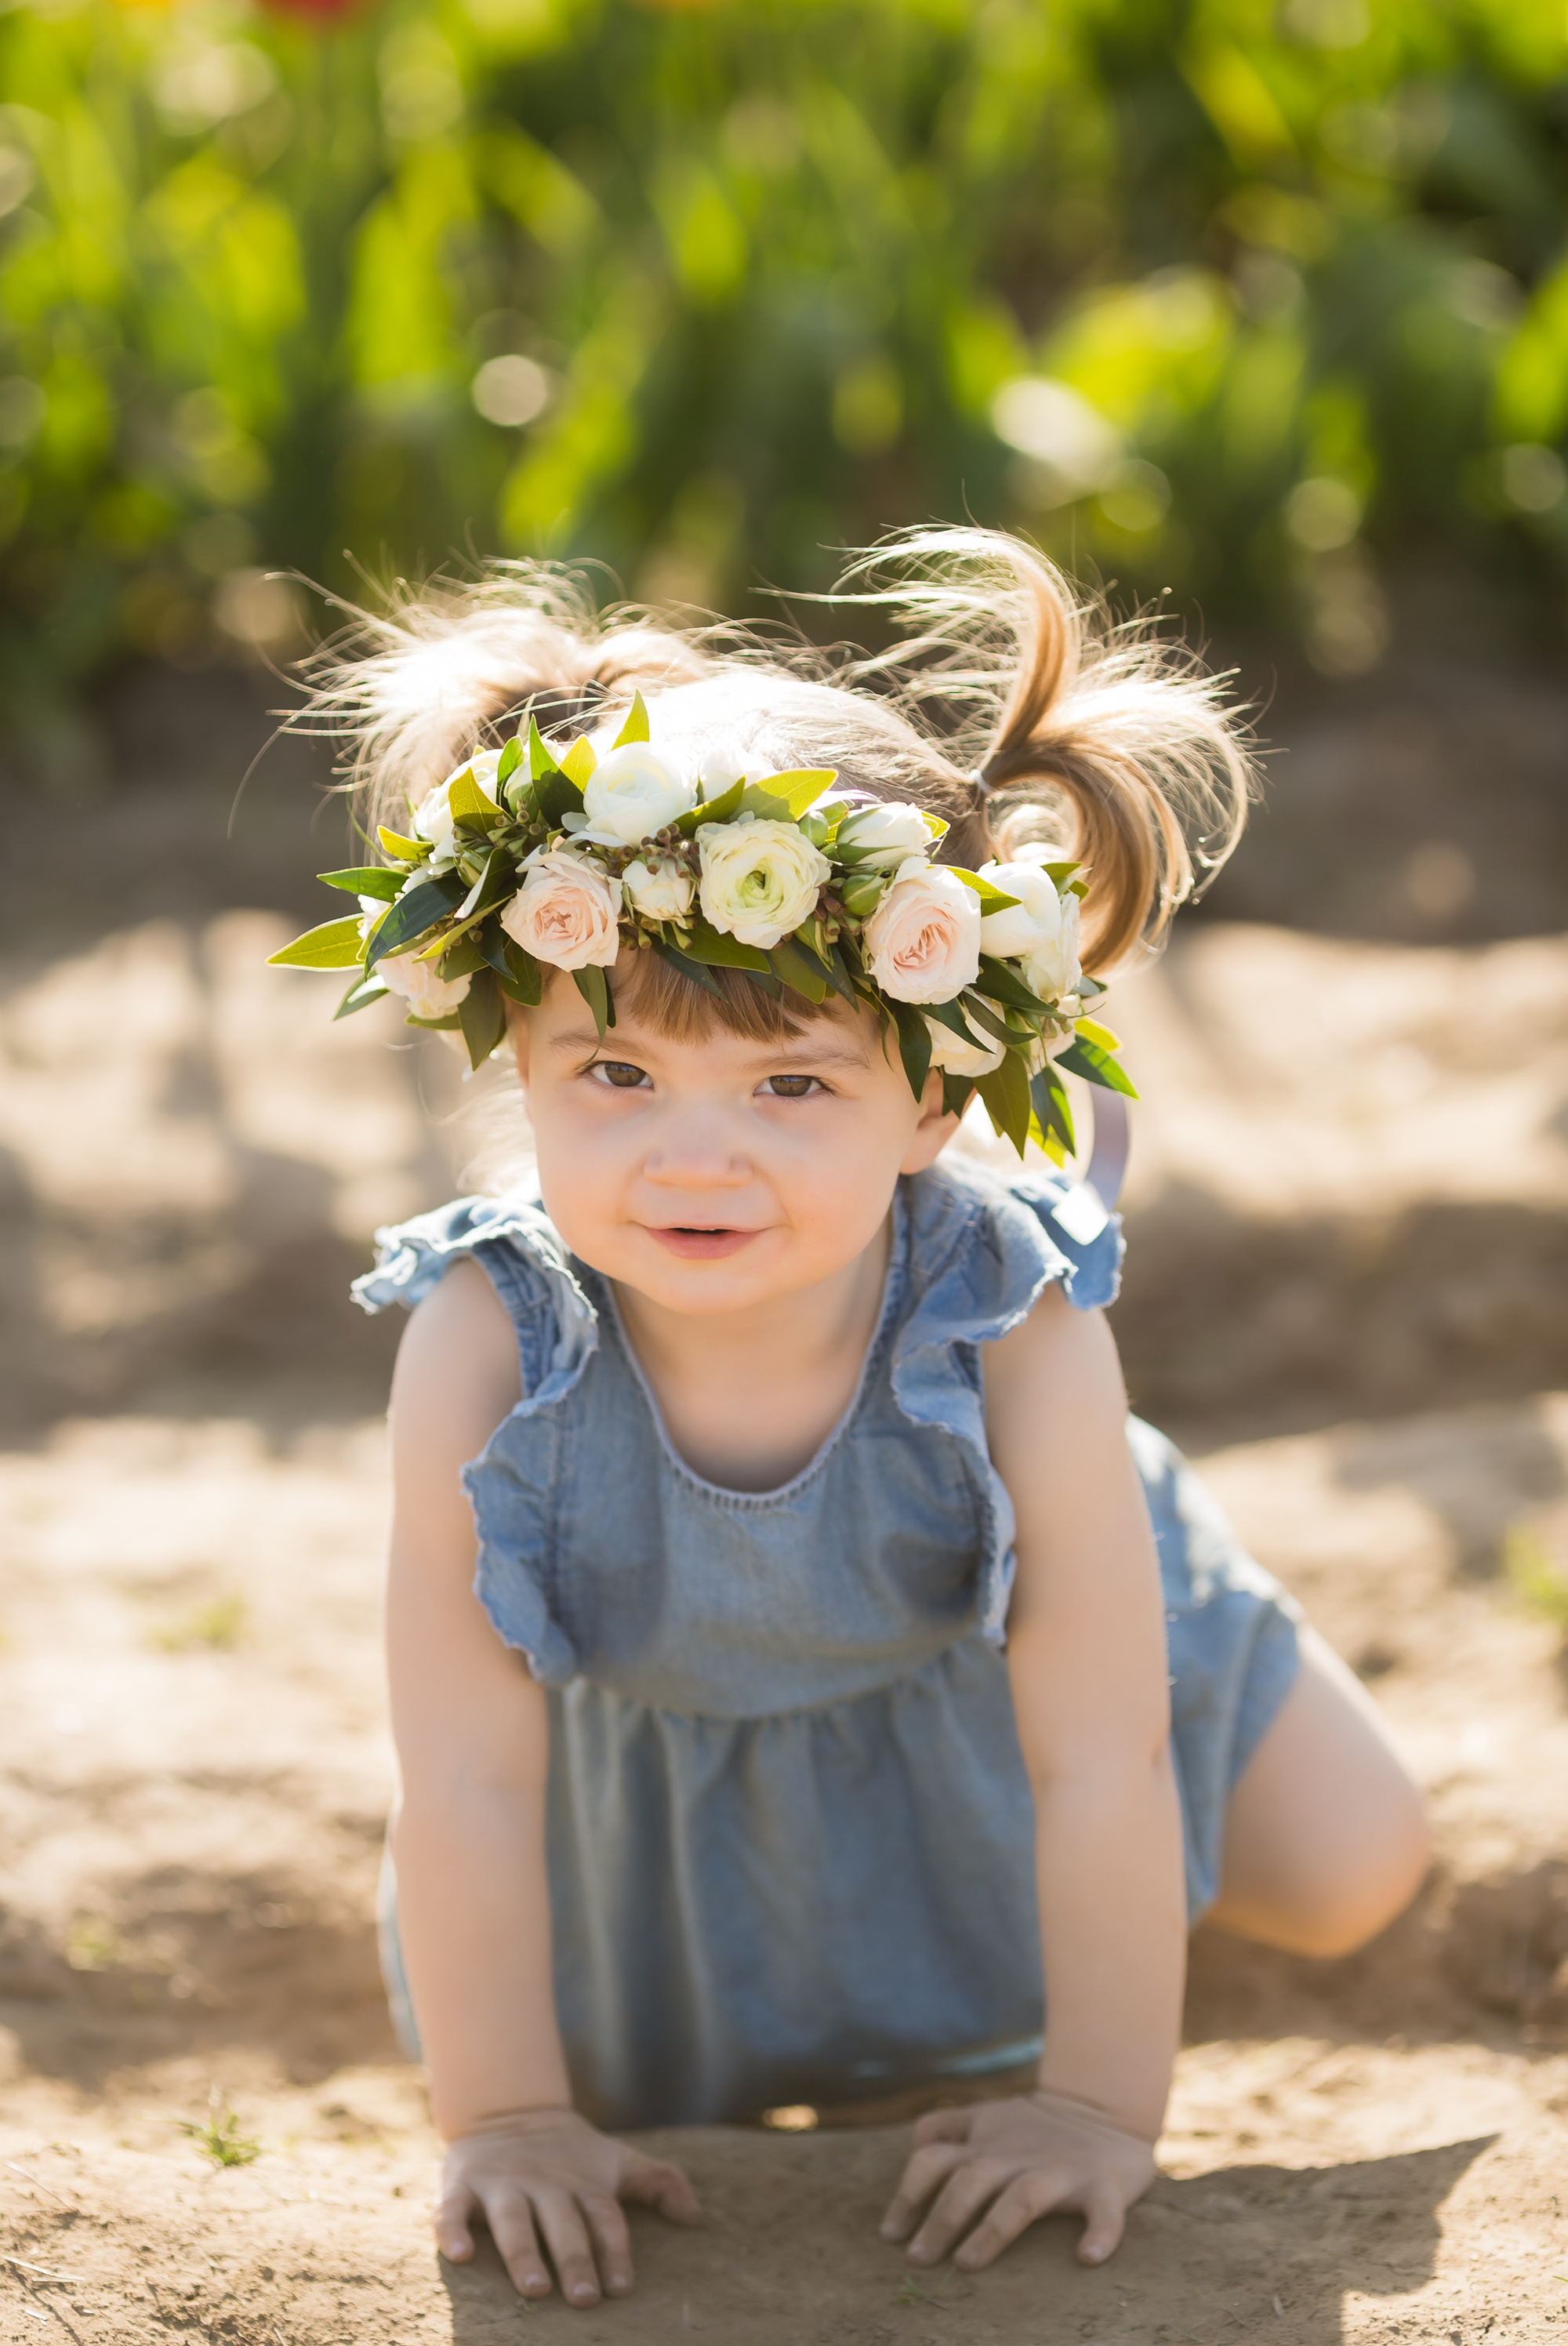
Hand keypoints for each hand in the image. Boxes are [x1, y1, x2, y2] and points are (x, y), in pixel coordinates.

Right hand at [436, 2107, 700, 2305]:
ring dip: (523, 2253)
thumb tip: (696, 2216)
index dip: (613, 2250)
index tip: (621, 2287)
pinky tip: (460, 2255)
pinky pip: (452, 2210)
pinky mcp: (462, 2185)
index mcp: (581, 2184)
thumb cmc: (571, 2156)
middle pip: (562, 2224)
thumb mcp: (615, 2162)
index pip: (603, 2218)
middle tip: (585, 2298)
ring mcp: (502, 2184)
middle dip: (574, 2259)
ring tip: (535, 2288)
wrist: (509, 2109)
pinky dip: (452, 2230)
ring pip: (512, 2221)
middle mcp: (544, 2185)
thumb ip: (658, 2182)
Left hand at [880, 2088, 1156, 2271]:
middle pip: (970, 2181)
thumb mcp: (986, 2116)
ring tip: (967, 2262)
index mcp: (986, 2145)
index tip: (891, 2234)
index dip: (908, 2195)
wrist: (1103, 2107)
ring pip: (1022, 2197)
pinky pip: (1103, 2211)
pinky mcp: (1103, 2184)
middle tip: (918, 2259)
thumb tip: (914, 2147)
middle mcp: (1016, 2156)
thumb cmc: (1035, 2125)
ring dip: (992, 2230)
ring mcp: (1059, 2170)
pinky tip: (1088, 2257)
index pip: (934, 2161)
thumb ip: (947, 2126)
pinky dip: (1100, 2233)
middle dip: (941, 2219)